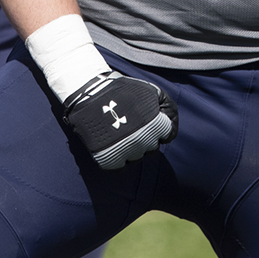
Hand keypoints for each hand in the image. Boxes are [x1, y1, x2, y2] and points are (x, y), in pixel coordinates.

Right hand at [61, 71, 176, 169]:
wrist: (88, 93)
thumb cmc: (122, 90)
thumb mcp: (152, 91)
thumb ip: (169, 108)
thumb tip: (170, 131)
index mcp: (155, 124)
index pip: (167, 135)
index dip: (158, 126)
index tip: (148, 120)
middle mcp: (143, 140)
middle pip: (152, 147)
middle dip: (146, 136)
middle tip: (132, 124)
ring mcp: (125, 151)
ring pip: (137, 157)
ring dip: (132, 147)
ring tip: (121, 132)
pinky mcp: (108, 159)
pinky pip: (119, 167)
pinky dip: (117, 158)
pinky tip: (113, 145)